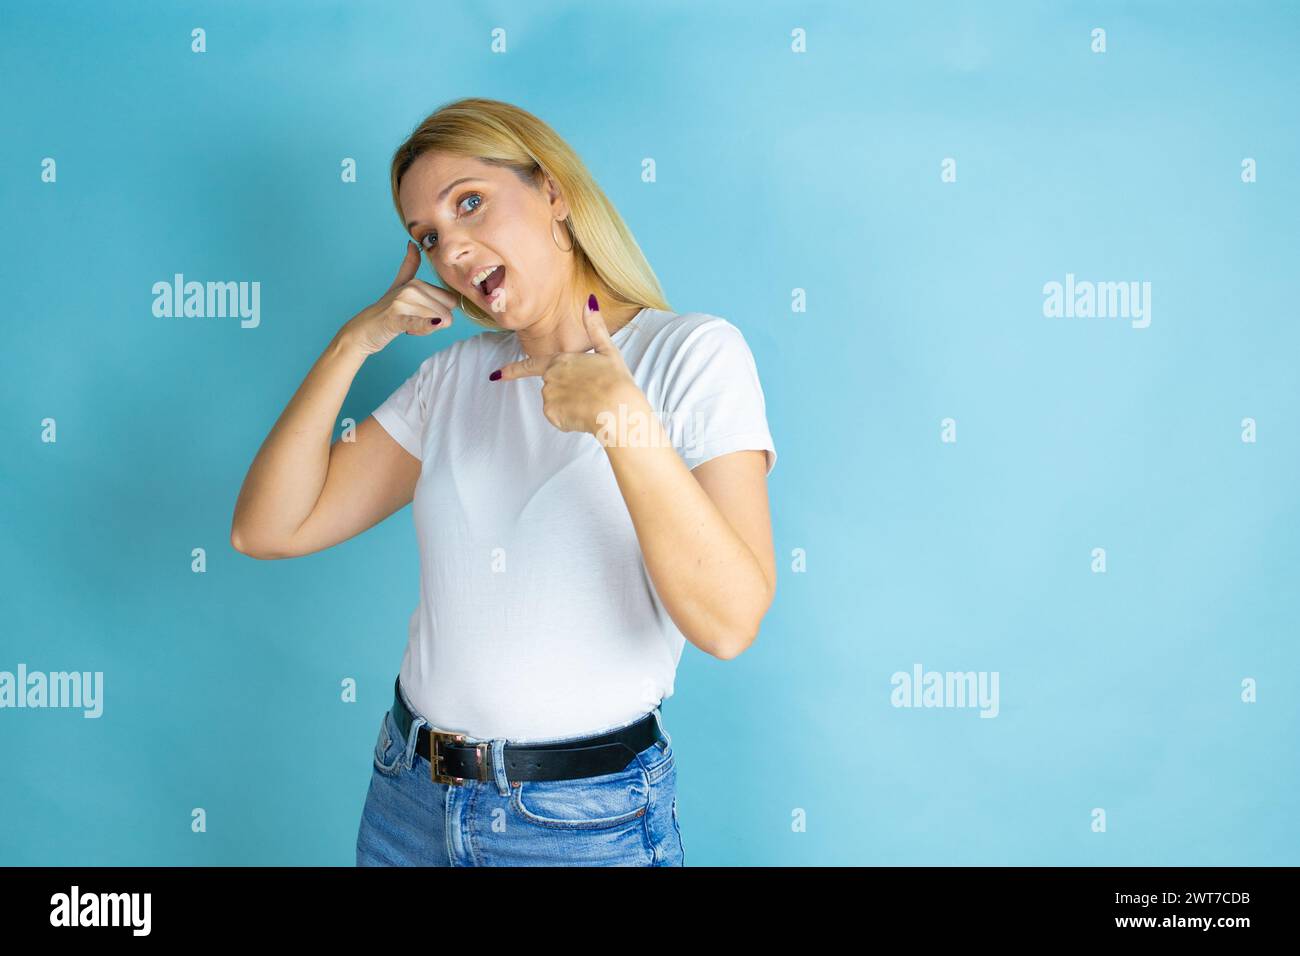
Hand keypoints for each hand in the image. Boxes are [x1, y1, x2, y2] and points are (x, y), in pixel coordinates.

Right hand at [341, 242, 457, 355]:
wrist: (364, 328)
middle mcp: (411, 289)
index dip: (441, 313)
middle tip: (415, 322)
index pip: (451, 301)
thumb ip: (409, 265)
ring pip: (437, 322)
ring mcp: (402, 302)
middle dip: (435, 324)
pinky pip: (418, 322)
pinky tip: (432, 324)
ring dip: (425, 331)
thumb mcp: (400, 284)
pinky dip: (426, 325)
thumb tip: (411, 244)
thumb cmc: (386, 309)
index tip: (424, 315)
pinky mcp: (395, 318)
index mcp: (417, 282)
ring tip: (408, 327)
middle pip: (446, 313)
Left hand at [490, 295, 645, 436]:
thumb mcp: (608, 350)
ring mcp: (549, 397)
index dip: (513, 370)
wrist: (618, 410)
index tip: (496, 375)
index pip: (530, 365)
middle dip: (567, 391)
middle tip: (591, 392)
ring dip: (569, 405)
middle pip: (552, 386)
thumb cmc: (616, 381)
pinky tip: (585, 415)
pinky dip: (569, 419)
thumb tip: (590, 302)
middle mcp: (549, 377)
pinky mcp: (553, 415)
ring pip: (555, 403)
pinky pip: (558, 418)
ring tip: (591, 403)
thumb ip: (595, 327)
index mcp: (560, 360)